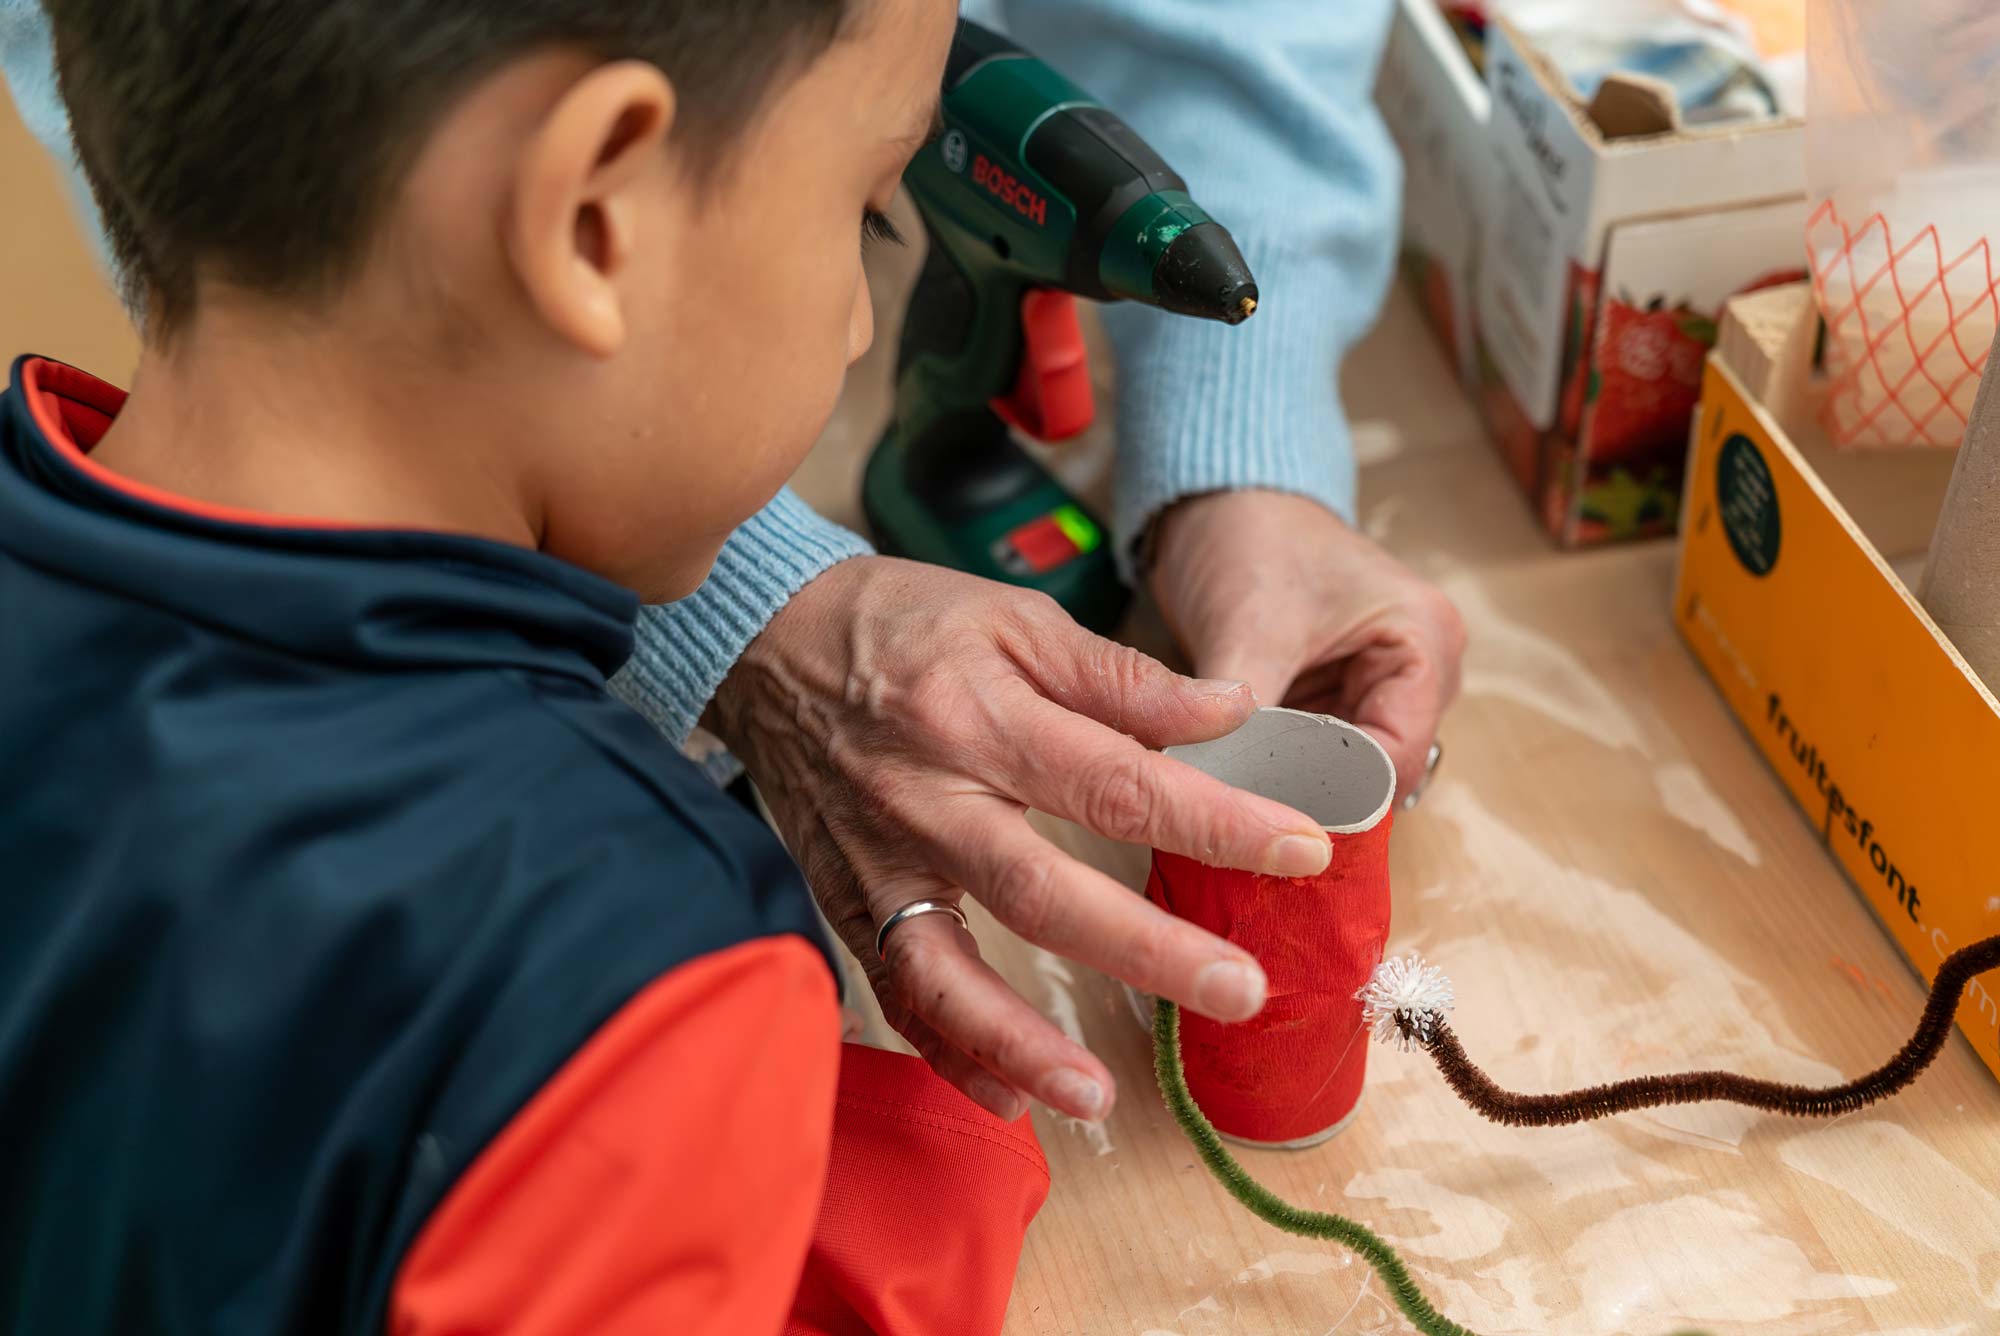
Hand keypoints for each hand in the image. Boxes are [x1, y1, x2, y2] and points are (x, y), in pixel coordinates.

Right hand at [704, 556, 1335, 1121]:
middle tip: (1240, 989)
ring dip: (1019, 1041)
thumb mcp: (1015, 617)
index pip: (1116, 780)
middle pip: (1041, 891)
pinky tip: (1010, 1096)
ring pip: (944, 970)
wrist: (766, 638)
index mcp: (980, 715)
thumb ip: (1121, 677)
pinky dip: (946, 1050)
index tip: (1299, 849)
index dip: (1215, 820)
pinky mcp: (845, 900)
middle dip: (1145, 949)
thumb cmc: (901, 622)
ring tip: (1095, 1096)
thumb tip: (1228, 711)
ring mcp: (877, 862)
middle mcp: (925, 799)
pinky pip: (893, 991)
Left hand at [1149, 490, 1464, 802]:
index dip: (1335, 795)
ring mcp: (1384, 684)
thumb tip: (1221, 791)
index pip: (1396, 756)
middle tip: (1247, 816)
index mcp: (1424, 640)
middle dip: (1316, 793)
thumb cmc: (1250, 539)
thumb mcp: (1247, 628)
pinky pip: (1322, 754)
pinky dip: (1285, 767)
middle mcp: (1421, 669)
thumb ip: (1245, 717)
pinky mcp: (1344, 694)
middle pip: (1380, 771)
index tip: (1269, 817)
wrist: (1221, 500)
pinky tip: (1242, 777)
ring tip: (1239, 796)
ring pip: (1349, 770)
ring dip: (1298, 784)